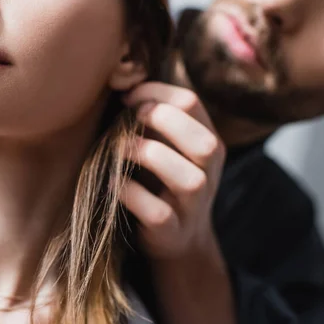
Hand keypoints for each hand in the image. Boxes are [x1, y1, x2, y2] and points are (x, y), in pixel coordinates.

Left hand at [120, 82, 225, 260]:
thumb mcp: (168, 147)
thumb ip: (155, 120)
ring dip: (146, 156)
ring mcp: (194, 206)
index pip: (191, 103)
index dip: (154, 92)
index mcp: (208, 142)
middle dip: (159, 120)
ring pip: (188, 179)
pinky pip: (158, 212)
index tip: (126, 96)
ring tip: (117, 150)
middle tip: (126, 119)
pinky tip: (114, 183)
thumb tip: (121, 82)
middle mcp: (209, 173)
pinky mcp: (172, 232)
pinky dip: (131, 194)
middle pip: (202, 140)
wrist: (179, 241)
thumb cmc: (162, 182)